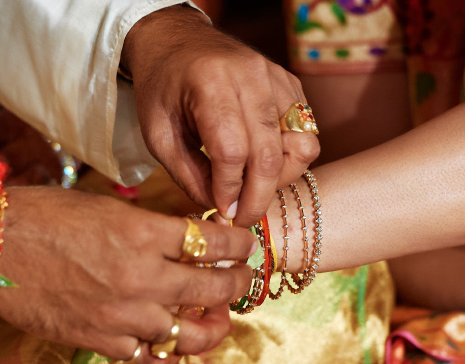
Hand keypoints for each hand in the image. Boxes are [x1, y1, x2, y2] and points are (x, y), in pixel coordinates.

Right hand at [0, 188, 255, 363]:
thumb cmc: (39, 217)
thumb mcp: (103, 207)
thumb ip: (148, 227)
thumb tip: (187, 237)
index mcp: (142, 233)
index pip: (214, 243)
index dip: (239, 244)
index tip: (245, 245)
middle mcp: (140, 277)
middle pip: (215, 290)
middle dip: (239, 285)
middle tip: (242, 280)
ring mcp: (122, 316)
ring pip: (190, 335)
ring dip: (212, 326)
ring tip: (216, 318)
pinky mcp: (100, 342)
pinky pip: (148, 357)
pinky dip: (164, 350)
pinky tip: (170, 341)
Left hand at [121, 5, 319, 226]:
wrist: (177, 42)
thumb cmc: (162, 90)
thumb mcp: (158, 135)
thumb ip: (188, 174)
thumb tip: (223, 209)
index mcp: (210, 83)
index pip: (232, 151)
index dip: (229, 190)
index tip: (222, 213)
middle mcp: (251, 76)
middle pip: (270, 155)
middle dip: (258, 198)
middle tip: (243, 220)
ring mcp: (276, 78)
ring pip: (301, 146)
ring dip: (279, 179)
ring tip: (252, 188)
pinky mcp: (290, 85)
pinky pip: (305, 133)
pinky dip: (287, 158)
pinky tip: (259, 163)